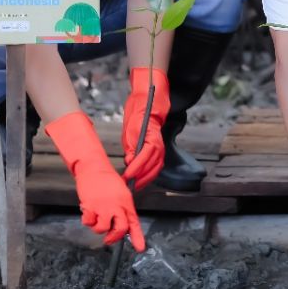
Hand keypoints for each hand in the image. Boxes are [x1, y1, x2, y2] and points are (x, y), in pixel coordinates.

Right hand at [45, 111, 145, 250]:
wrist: (94, 168)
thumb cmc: (107, 181)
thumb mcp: (121, 194)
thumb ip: (122, 210)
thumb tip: (123, 226)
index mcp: (126, 203)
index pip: (134, 223)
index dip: (138, 237)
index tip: (140, 248)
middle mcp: (117, 206)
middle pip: (120, 229)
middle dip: (113, 238)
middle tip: (109, 239)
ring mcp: (104, 207)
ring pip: (102, 229)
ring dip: (97, 228)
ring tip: (96, 218)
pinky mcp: (90, 206)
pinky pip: (88, 222)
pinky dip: (86, 220)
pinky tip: (87, 211)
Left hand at [121, 68, 169, 188]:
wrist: (148, 103)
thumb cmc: (139, 113)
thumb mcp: (130, 128)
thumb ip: (131, 145)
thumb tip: (130, 161)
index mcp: (152, 137)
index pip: (145, 157)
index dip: (136, 168)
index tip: (128, 176)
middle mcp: (158, 144)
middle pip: (153, 166)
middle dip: (142, 178)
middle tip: (129, 185)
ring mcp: (160, 146)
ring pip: (156, 167)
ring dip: (146, 178)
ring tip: (135, 185)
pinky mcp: (158, 149)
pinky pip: (156, 164)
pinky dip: (149, 173)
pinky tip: (141, 178)